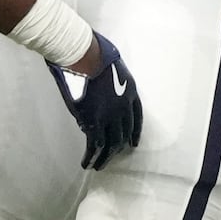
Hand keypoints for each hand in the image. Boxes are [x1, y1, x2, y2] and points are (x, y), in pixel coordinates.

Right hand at [47, 32, 143, 170]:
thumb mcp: (111, 67)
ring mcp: (110, 115)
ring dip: (105, 158)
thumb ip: (110, 84)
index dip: (135, 132)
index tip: (133, 143)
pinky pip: (94, 145)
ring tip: (98, 165)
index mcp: (131, 90)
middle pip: (124, 133)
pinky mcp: (94, 122)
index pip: (137, 117)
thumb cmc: (92, 53)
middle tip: (112, 156)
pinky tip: (86, 163)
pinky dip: (91, 157)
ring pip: (111, 144)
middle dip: (119, 147)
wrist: (83, 55)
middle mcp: (124, 106)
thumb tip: (100, 97)